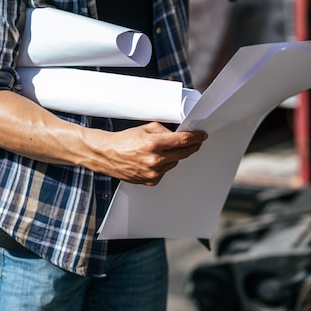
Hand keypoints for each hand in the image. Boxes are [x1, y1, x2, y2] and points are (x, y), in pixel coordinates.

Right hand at [91, 122, 207, 185]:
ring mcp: (154, 173)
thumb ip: (165, 131)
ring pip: (175, 162)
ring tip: (160, 150)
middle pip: (184, 153)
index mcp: (154, 144)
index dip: (196, 137)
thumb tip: (179, 134)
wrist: (107, 155)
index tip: (202, 135)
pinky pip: (165, 171)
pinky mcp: (151, 181)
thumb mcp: (146, 128)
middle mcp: (155, 160)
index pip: (184, 140)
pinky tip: (153, 160)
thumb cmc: (124, 141)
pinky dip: (164, 165)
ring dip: (174, 155)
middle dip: (190, 146)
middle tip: (194, 141)